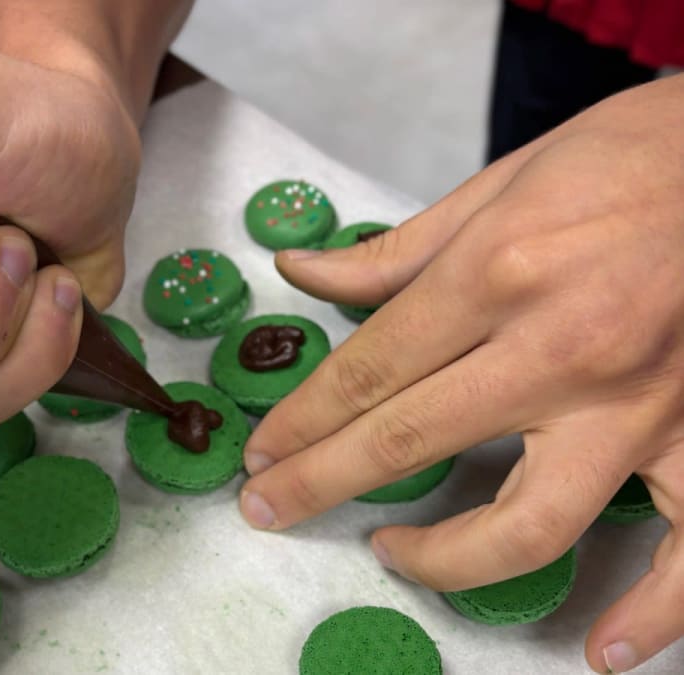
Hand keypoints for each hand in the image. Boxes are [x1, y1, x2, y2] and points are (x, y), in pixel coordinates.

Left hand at [240, 74, 683, 672]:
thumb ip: (397, 251)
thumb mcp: (499, 184)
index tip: (264, 454)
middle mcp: (561, 348)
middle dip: (319, 484)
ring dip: (445, 561)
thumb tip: (305, 271)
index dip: (302, 419)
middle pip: (408, 440)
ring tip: (398, 558)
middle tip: (268, 509)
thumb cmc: (629, 158)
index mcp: (500, 272)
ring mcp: (636, 405)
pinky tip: (605, 648)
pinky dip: (651, 613)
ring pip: (529, 525)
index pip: (370, 369)